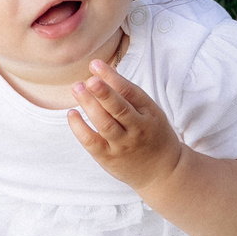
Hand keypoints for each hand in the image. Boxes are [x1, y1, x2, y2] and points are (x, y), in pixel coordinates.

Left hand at [67, 61, 187, 193]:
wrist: (164, 171)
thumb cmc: (152, 133)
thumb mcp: (149, 111)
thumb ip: (128, 94)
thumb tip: (103, 72)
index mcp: (149, 113)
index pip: (130, 91)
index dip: (111, 77)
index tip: (95, 64)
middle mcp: (137, 129)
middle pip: (118, 109)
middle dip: (103, 92)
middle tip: (87, 79)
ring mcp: (123, 145)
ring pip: (104, 124)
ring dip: (89, 105)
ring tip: (77, 88)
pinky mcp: (109, 158)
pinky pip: (91, 142)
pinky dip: (79, 128)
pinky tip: (72, 113)